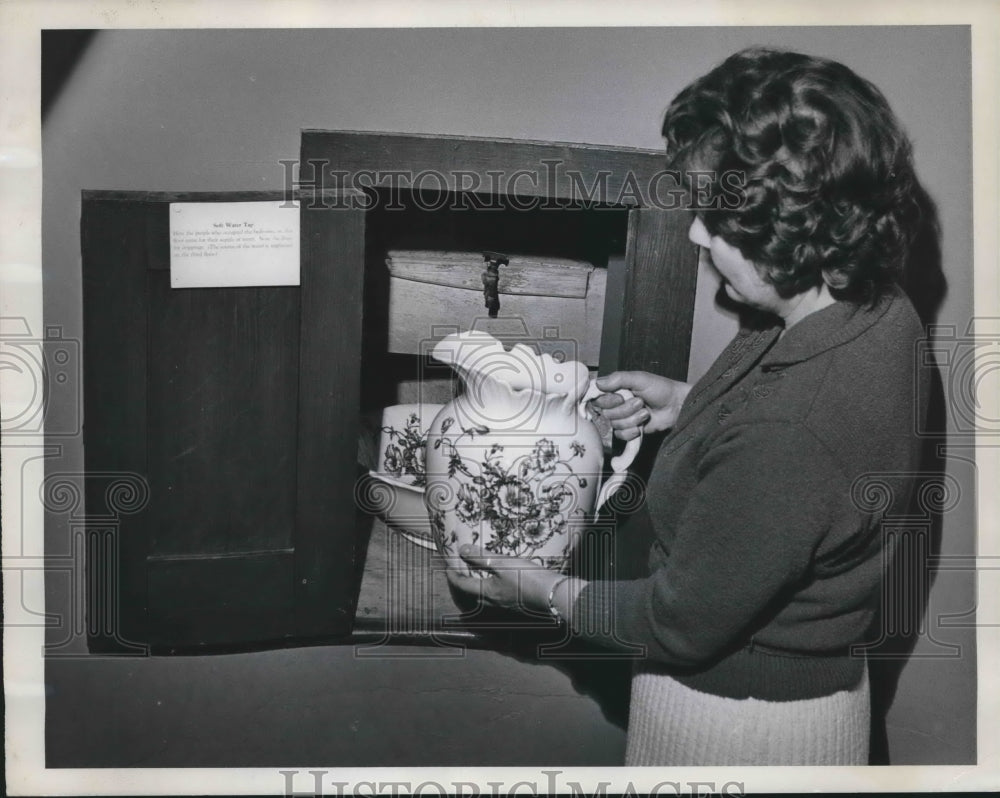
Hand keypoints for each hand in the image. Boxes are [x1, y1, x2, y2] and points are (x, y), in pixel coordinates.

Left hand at [446, 546, 585, 618]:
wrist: (554, 597)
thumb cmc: (528, 579)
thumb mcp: (503, 563)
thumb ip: (480, 557)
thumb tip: (461, 550)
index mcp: (485, 593)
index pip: (460, 584)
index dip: (452, 574)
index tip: (448, 564)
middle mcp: (491, 604)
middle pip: (469, 594)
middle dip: (462, 582)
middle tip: (459, 570)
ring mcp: (503, 608)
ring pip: (482, 598)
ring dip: (475, 586)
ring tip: (477, 574)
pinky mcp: (515, 607)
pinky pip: (494, 599)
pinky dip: (488, 589)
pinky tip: (497, 582)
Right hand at [590, 371, 691, 437]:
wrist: (676, 407)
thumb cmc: (660, 389)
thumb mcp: (639, 378)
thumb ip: (618, 378)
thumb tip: (597, 383)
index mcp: (615, 390)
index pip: (598, 399)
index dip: (608, 401)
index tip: (620, 397)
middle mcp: (616, 404)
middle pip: (607, 413)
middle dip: (625, 409)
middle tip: (640, 402)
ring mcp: (622, 418)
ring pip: (615, 425)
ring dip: (633, 419)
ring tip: (645, 413)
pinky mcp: (629, 431)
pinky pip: (621, 435)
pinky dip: (633, 431)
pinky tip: (642, 426)